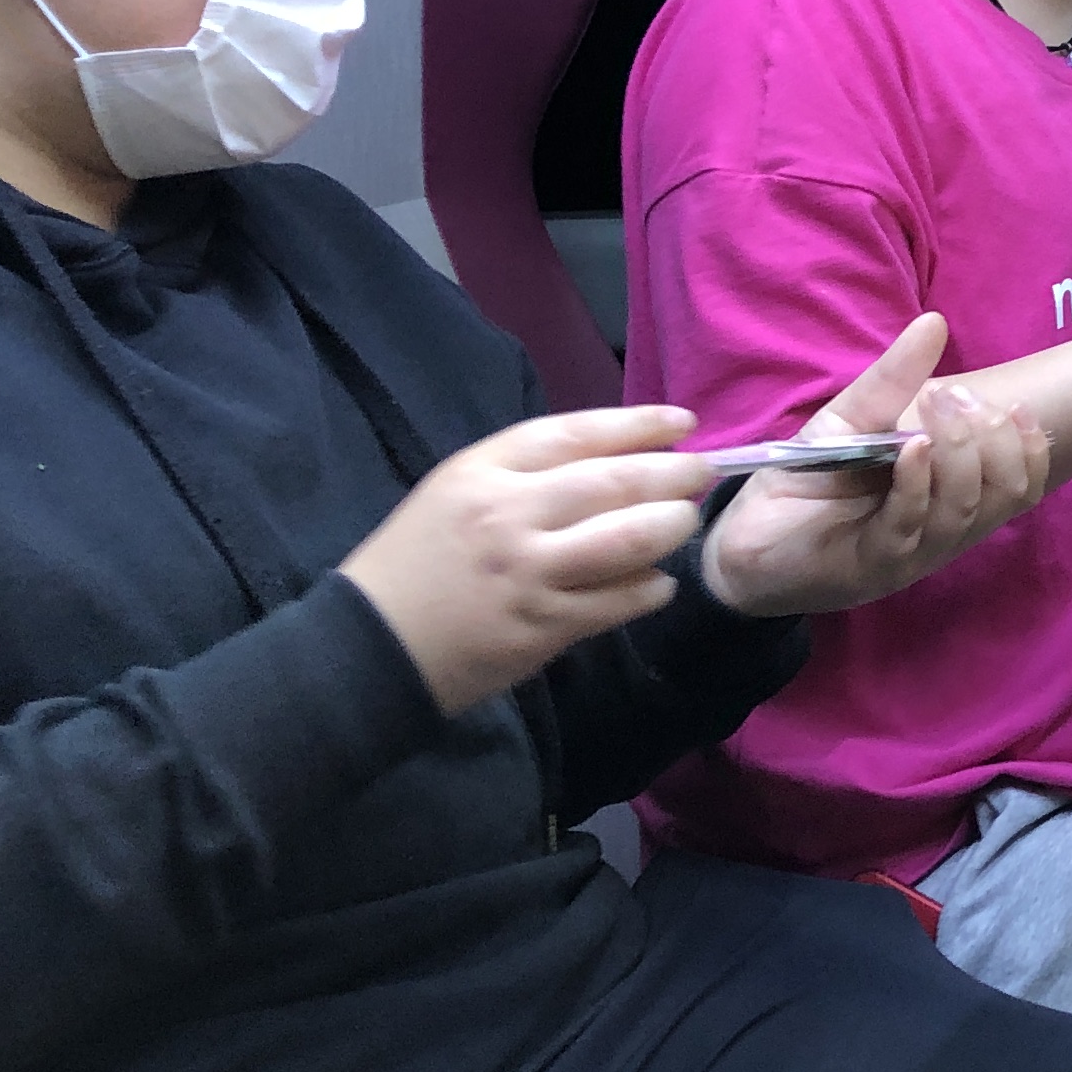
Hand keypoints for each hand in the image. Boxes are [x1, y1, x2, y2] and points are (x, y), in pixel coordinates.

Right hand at [337, 405, 710, 717]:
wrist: (367, 647)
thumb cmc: (417, 562)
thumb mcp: (456, 492)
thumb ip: (526, 473)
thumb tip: (616, 458)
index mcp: (483, 472)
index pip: (578, 433)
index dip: (639, 424)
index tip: (683, 425)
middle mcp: (508, 515)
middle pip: (614, 482)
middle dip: (673, 474)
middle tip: (704, 472)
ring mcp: (528, 574)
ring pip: (627, 540)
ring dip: (671, 527)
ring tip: (686, 522)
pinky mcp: (541, 627)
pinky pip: (616, 601)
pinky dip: (648, 589)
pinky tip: (657, 584)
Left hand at [702, 314, 1054, 620]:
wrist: (744, 538)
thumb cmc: (810, 478)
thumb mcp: (854, 418)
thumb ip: (895, 379)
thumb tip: (934, 322)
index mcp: (951, 500)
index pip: (1021, 485)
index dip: (1032, 446)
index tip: (1015, 404)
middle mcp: (942, 532)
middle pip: (1004, 492)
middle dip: (991, 437)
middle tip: (955, 396)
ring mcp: (911, 553)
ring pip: (964, 508)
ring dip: (958, 450)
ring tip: (938, 405)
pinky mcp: (872, 565)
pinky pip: (910, 525)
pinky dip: (918, 481)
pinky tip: (913, 448)